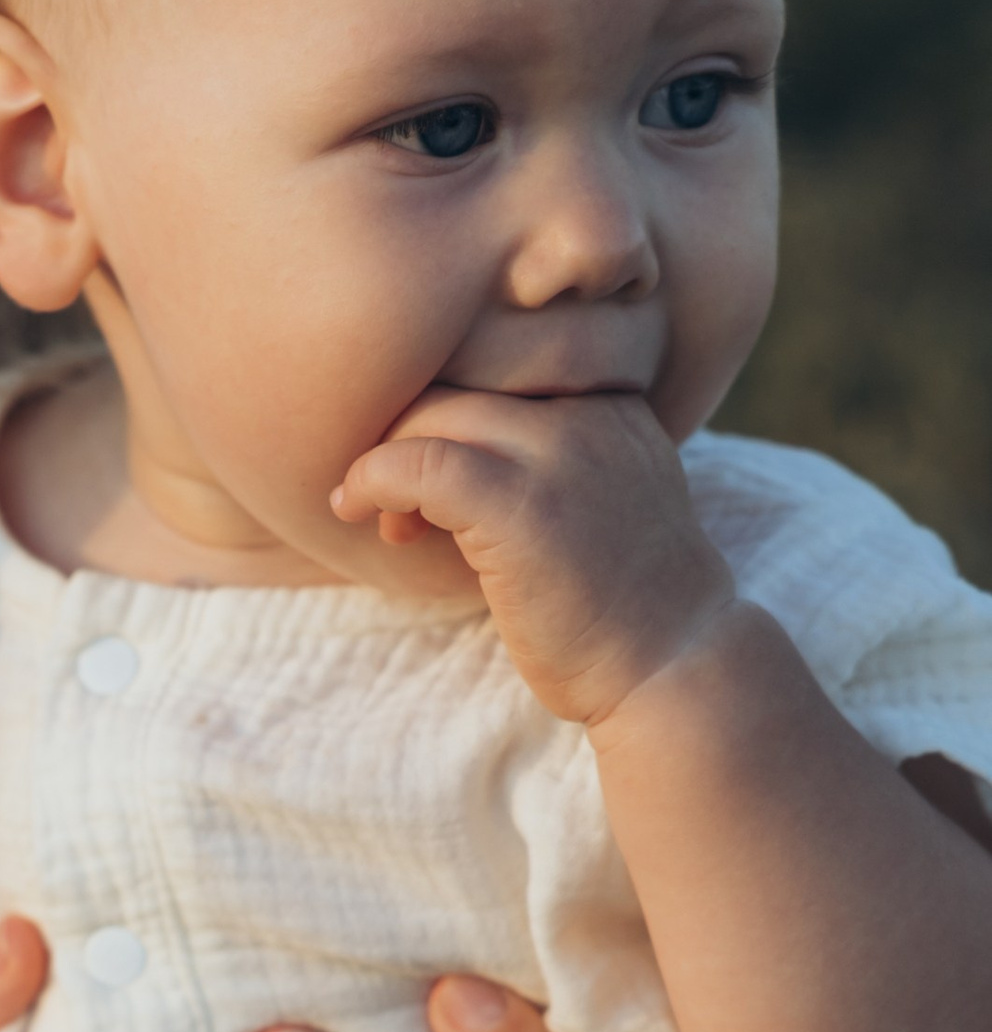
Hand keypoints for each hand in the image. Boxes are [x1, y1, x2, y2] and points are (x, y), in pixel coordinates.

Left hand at [333, 389, 738, 729]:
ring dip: (386, 462)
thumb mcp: (599, 499)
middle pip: (461, 384)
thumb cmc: (621, 602)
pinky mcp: (522, 506)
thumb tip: (448, 443)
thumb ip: (547, 457)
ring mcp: (560, 452)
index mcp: (610, 401)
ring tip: (391, 527)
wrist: (673, 665)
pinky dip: (372, 479)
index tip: (434, 476)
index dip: (450, 414)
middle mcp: (590, 411)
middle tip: (398, 513)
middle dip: (410, 438)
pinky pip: (419, 462)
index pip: (500, 365)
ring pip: (436, 414)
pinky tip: (357, 510)